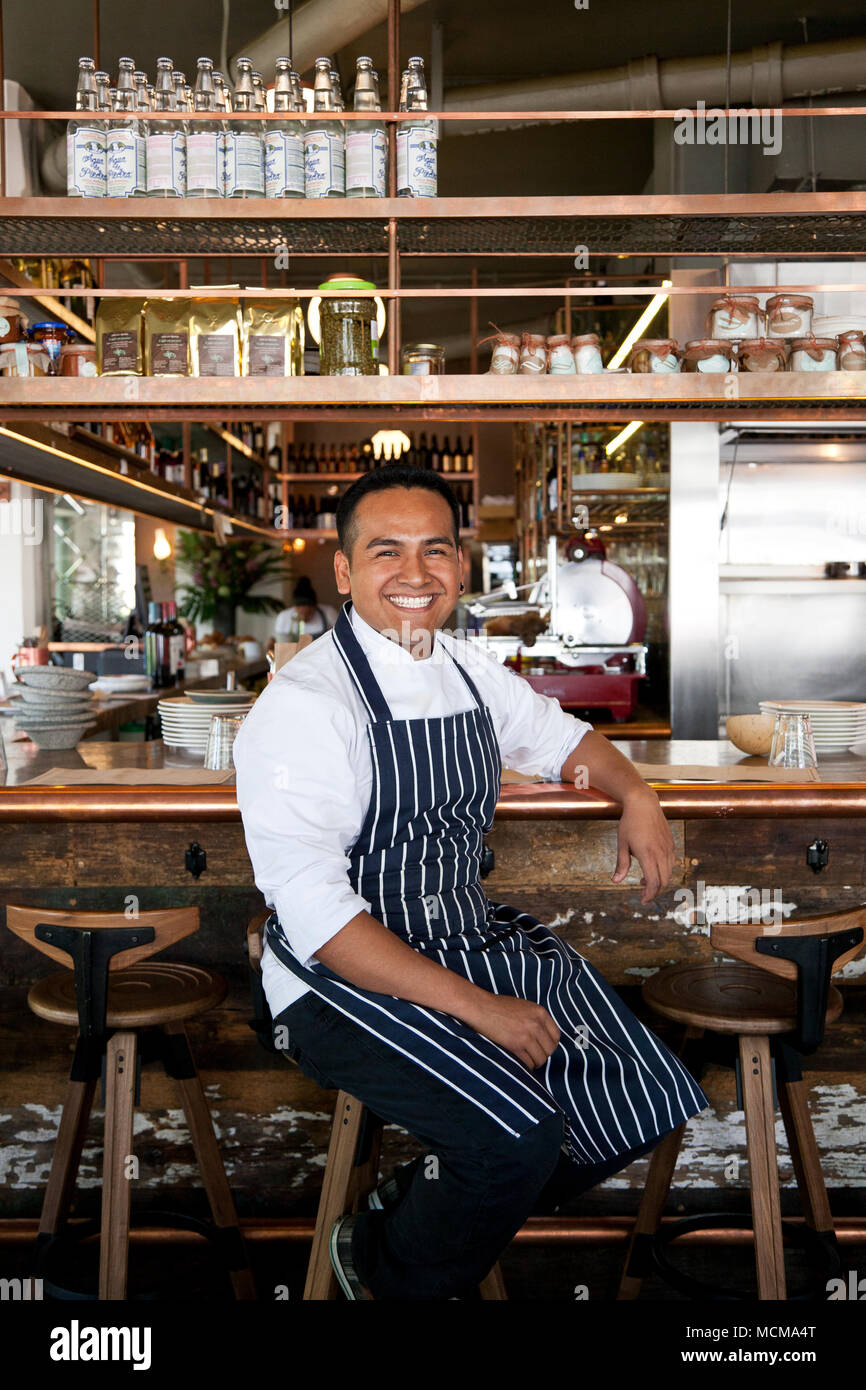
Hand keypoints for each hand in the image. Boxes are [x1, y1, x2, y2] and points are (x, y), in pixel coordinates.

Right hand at [461, 992, 559, 1069]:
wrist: (481, 1007)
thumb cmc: (499, 1007)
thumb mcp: (524, 1006)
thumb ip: (536, 1019)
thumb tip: (544, 1038)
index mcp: (540, 1012)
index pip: (556, 1036)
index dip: (549, 1045)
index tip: (542, 1047)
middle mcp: (536, 1024)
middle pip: (550, 1050)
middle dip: (542, 1055)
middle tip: (532, 1055)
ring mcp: (527, 1035)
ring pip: (540, 1059)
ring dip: (534, 1062)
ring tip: (525, 1059)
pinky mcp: (516, 1045)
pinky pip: (528, 1063)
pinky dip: (524, 1065)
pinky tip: (518, 1061)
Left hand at [612, 787, 674, 903]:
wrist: (643, 803)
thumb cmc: (630, 823)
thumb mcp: (622, 844)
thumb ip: (621, 864)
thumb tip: (616, 881)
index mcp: (647, 854)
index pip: (653, 882)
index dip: (649, 895)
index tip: (642, 900)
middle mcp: (660, 852)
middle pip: (663, 881)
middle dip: (655, 892)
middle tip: (643, 895)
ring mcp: (668, 848)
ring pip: (669, 873)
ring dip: (659, 882)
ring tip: (644, 881)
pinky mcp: (671, 843)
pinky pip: (671, 863)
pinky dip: (663, 871)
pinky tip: (652, 868)